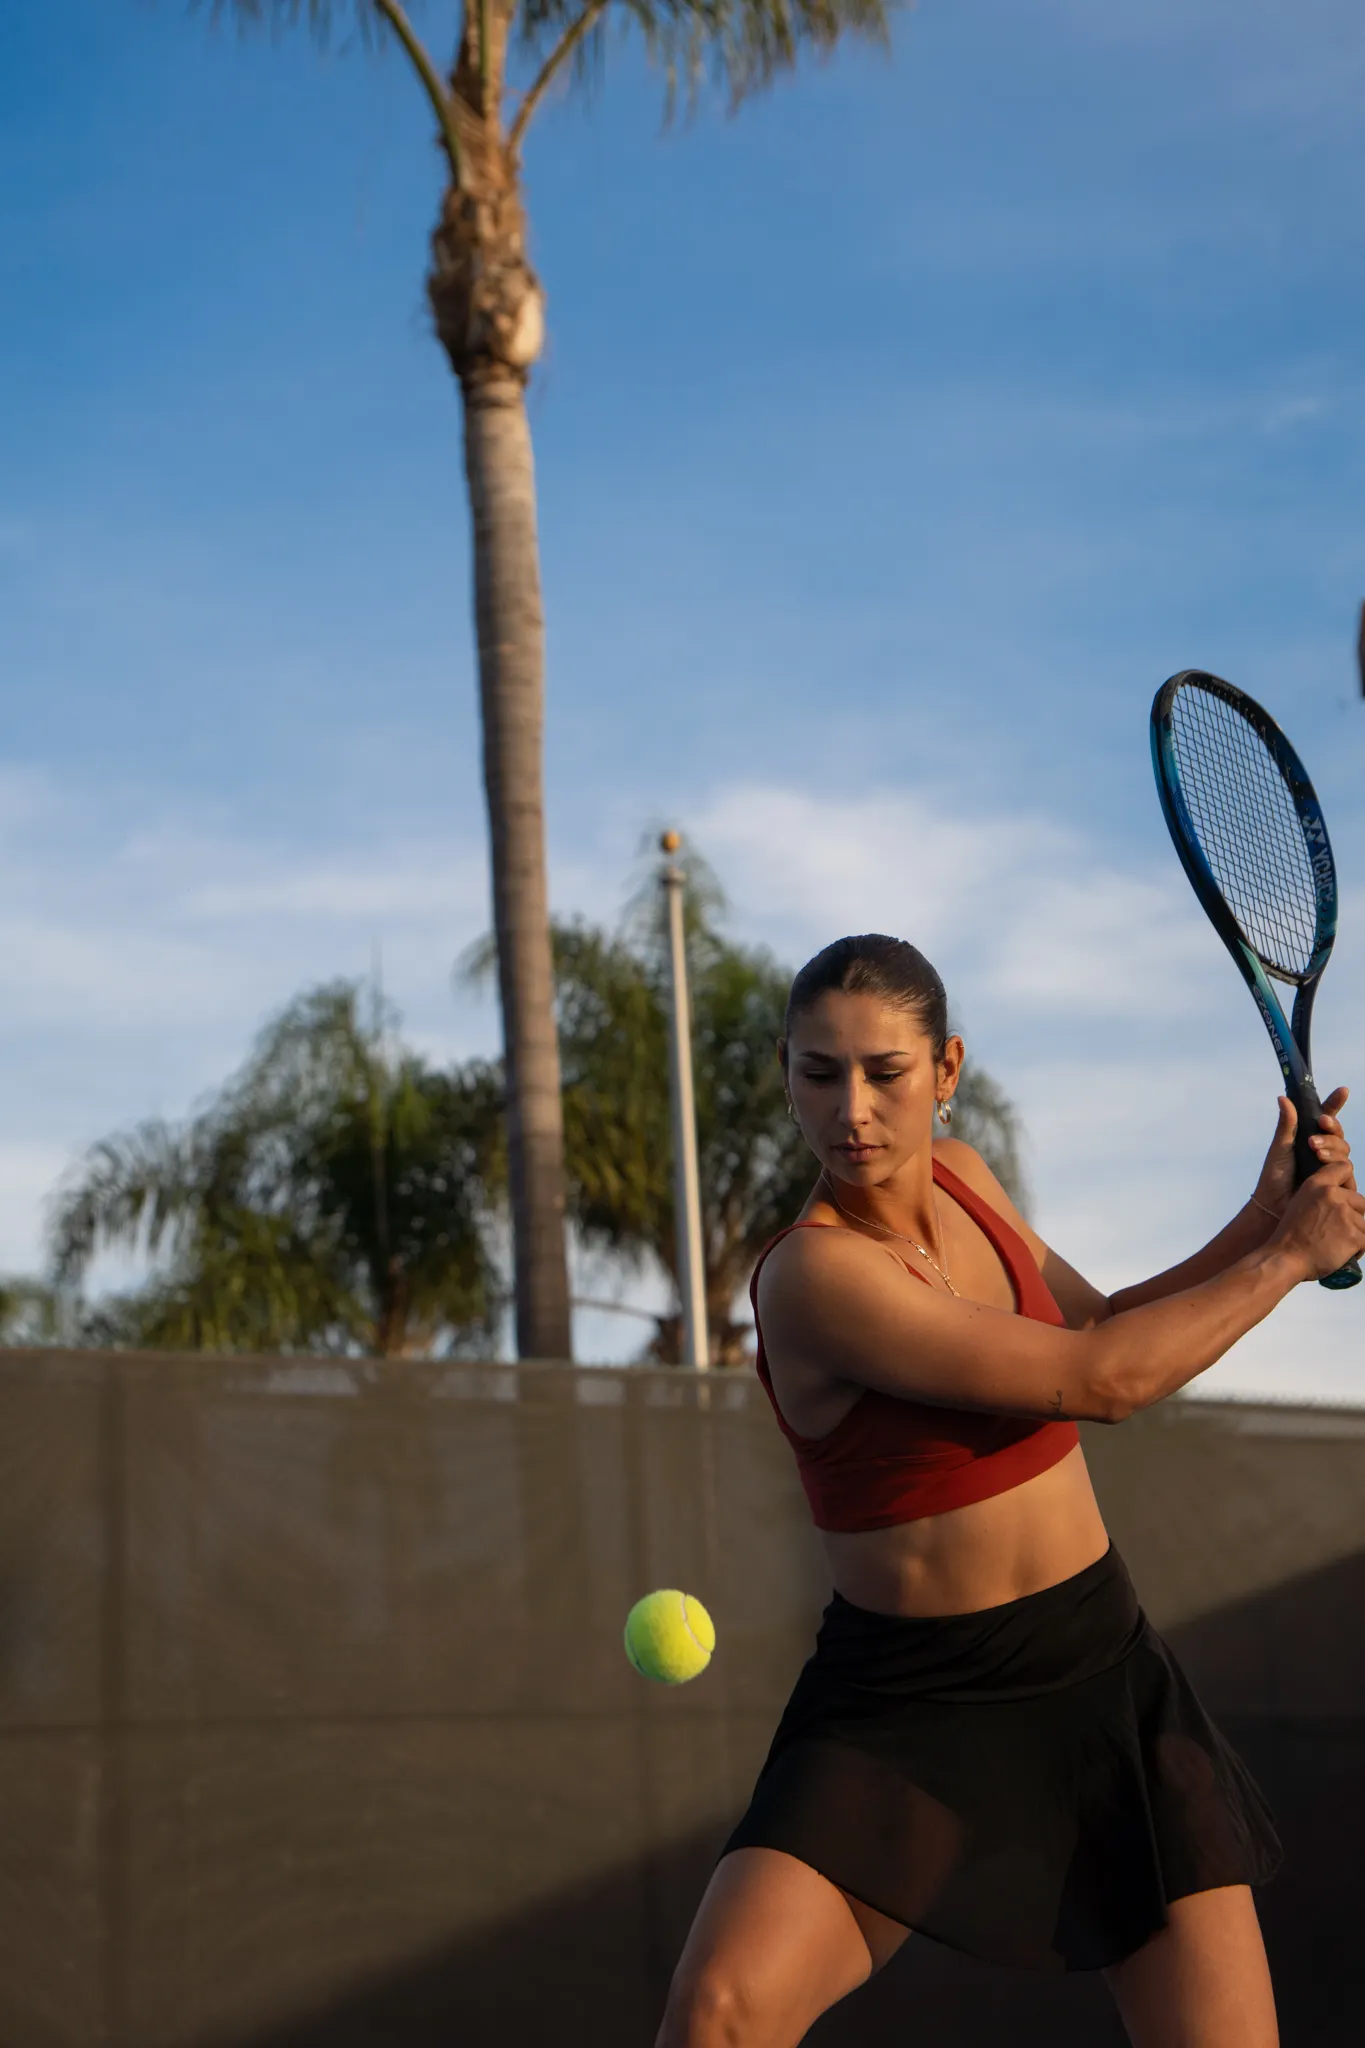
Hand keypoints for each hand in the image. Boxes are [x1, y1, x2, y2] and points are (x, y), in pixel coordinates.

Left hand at [1252, 1088, 1354, 1219]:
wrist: (1274, 1205)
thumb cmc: (1275, 1176)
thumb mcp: (1280, 1147)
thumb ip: (1287, 1124)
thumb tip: (1283, 1097)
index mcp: (1310, 1138)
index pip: (1327, 1118)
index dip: (1336, 1104)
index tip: (1343, 1091)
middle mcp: (1324, 1151)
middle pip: (1338, 1135)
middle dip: (1331, 1130)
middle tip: (1319, 1127)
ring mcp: (1332, 1168)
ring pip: (1345, 1151)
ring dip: (1332, 1147)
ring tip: (1315, 1151)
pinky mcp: (1338, 1185)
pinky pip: (1347, 1172)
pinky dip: (1337, 1166)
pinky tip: (1324, 1164)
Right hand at [1270, 1160, 1364, 1283]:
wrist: (1285, 1258)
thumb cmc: (1291, 1235)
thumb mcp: (1300, 1202)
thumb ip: (1321, 1194)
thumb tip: (1341, 1196)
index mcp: (1317, 1184)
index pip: (1344, 1168)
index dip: (1347, 1183)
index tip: (1342, 1198)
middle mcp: (1332, 1195)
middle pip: (1360, 1201)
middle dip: (1353, 1216)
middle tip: (1336, 1231)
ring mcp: (1345, 1215)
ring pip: (1363, 1223)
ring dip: (1355, 1234)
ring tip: (1336, 1244)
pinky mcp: (1354, 1236)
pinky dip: (1358, 1249)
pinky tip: (1341, 1253)